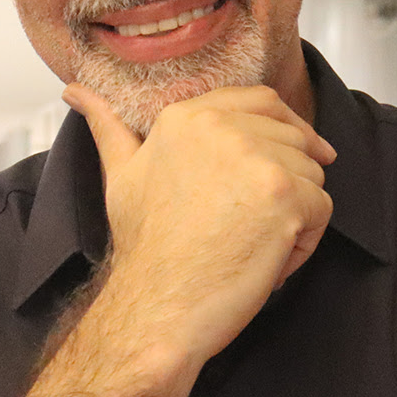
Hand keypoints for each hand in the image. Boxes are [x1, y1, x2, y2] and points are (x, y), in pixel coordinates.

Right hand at [65, 83, 333, 366]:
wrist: (156, 306)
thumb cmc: (144, 248)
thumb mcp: (120, 174)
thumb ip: (108, 126)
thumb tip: (74, 91)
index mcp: (188, 116)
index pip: (261, 100)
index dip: (283, 128)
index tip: (289, 156)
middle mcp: (223, 127)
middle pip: (293, 139)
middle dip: (286, 182)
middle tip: (251, 224)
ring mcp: (256, 160)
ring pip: (311, 175)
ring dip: (294, 216)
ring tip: (250, 245)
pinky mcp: (284, 196)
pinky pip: (322, 210)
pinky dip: (303, 243)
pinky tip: (264, 261)